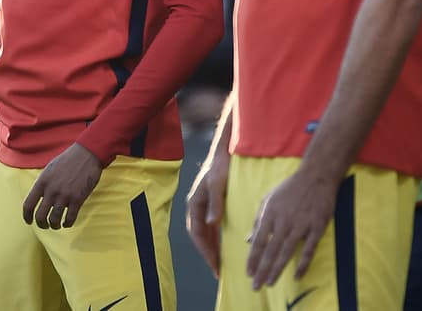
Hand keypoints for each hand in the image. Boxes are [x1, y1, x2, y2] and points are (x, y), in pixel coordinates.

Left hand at [22, 143, 101, 229]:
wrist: (87, 153)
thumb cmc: (69, 160)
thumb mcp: (50, 169)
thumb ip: (43, 183)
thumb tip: (38, 197)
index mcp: (42, 182)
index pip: (28, 205)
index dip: (26, 216)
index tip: (29, 221)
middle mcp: (51, 190)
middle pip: (40, 216)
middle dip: (41, 224)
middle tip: (45, 225)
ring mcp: (64, 195)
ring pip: (54, 219)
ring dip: (54, 225)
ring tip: (56, 225)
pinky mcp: (78, 198)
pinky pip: (69, 218)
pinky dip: (67, 223)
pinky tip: (67, 222)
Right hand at [186, 145, 229, 275]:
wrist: (225, 149)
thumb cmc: (220, 164)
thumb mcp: (218, 183)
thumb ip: (215, 203)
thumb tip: (211, 223)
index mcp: (194, 204)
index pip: (196, 233)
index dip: (204, 250)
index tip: (214, 265)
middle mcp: (197, 207)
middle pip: (200, 236)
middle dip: (208, 253)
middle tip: (218, 271)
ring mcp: (205, 206)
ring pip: (206, 233)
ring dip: (212, 247)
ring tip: (222, 264)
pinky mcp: (214, 204)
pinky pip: (213, 226)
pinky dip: (218, 238)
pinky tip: (227, 246)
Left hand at [246, 167, 337, 288]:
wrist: (317, 176)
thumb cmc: (290, 188)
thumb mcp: (269, 199)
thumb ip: (258, 220)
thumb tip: (248, 240)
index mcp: (270, 213)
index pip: (259, 241)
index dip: (253, 259)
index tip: (249, 273)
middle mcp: (284, 221)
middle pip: (271, 250)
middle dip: (262, 270)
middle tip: (256, 286)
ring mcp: (301, 225)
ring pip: (287, 252)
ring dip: (277, 269)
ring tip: (270, 283)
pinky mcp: (317, 227)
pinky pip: (309, 250)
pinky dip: (302, 264)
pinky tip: (297, 275)